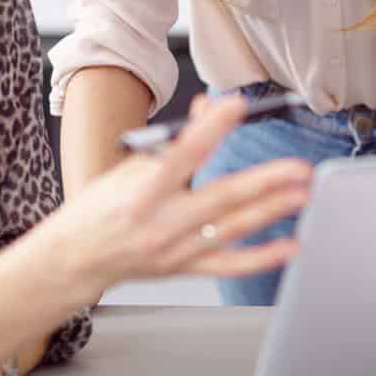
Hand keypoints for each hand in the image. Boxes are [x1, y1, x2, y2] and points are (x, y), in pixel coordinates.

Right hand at [38, 94, 312, 300]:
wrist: (74, 260)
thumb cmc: (99, 209)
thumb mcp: (128, 167)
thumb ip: (172, 140)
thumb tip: (207, 109)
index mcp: (140, 192)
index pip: (180, 155)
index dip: (209, 129)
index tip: (236, 106)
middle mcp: (159, 224)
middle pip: (219, 199)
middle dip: (263, 182)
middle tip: (297, 168)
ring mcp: (174, 251)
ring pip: (231, 229)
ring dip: (271, 211)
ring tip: (301, 195)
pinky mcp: (184, 269)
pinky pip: (229, 264)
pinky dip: (262, 257)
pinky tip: (290, 245)